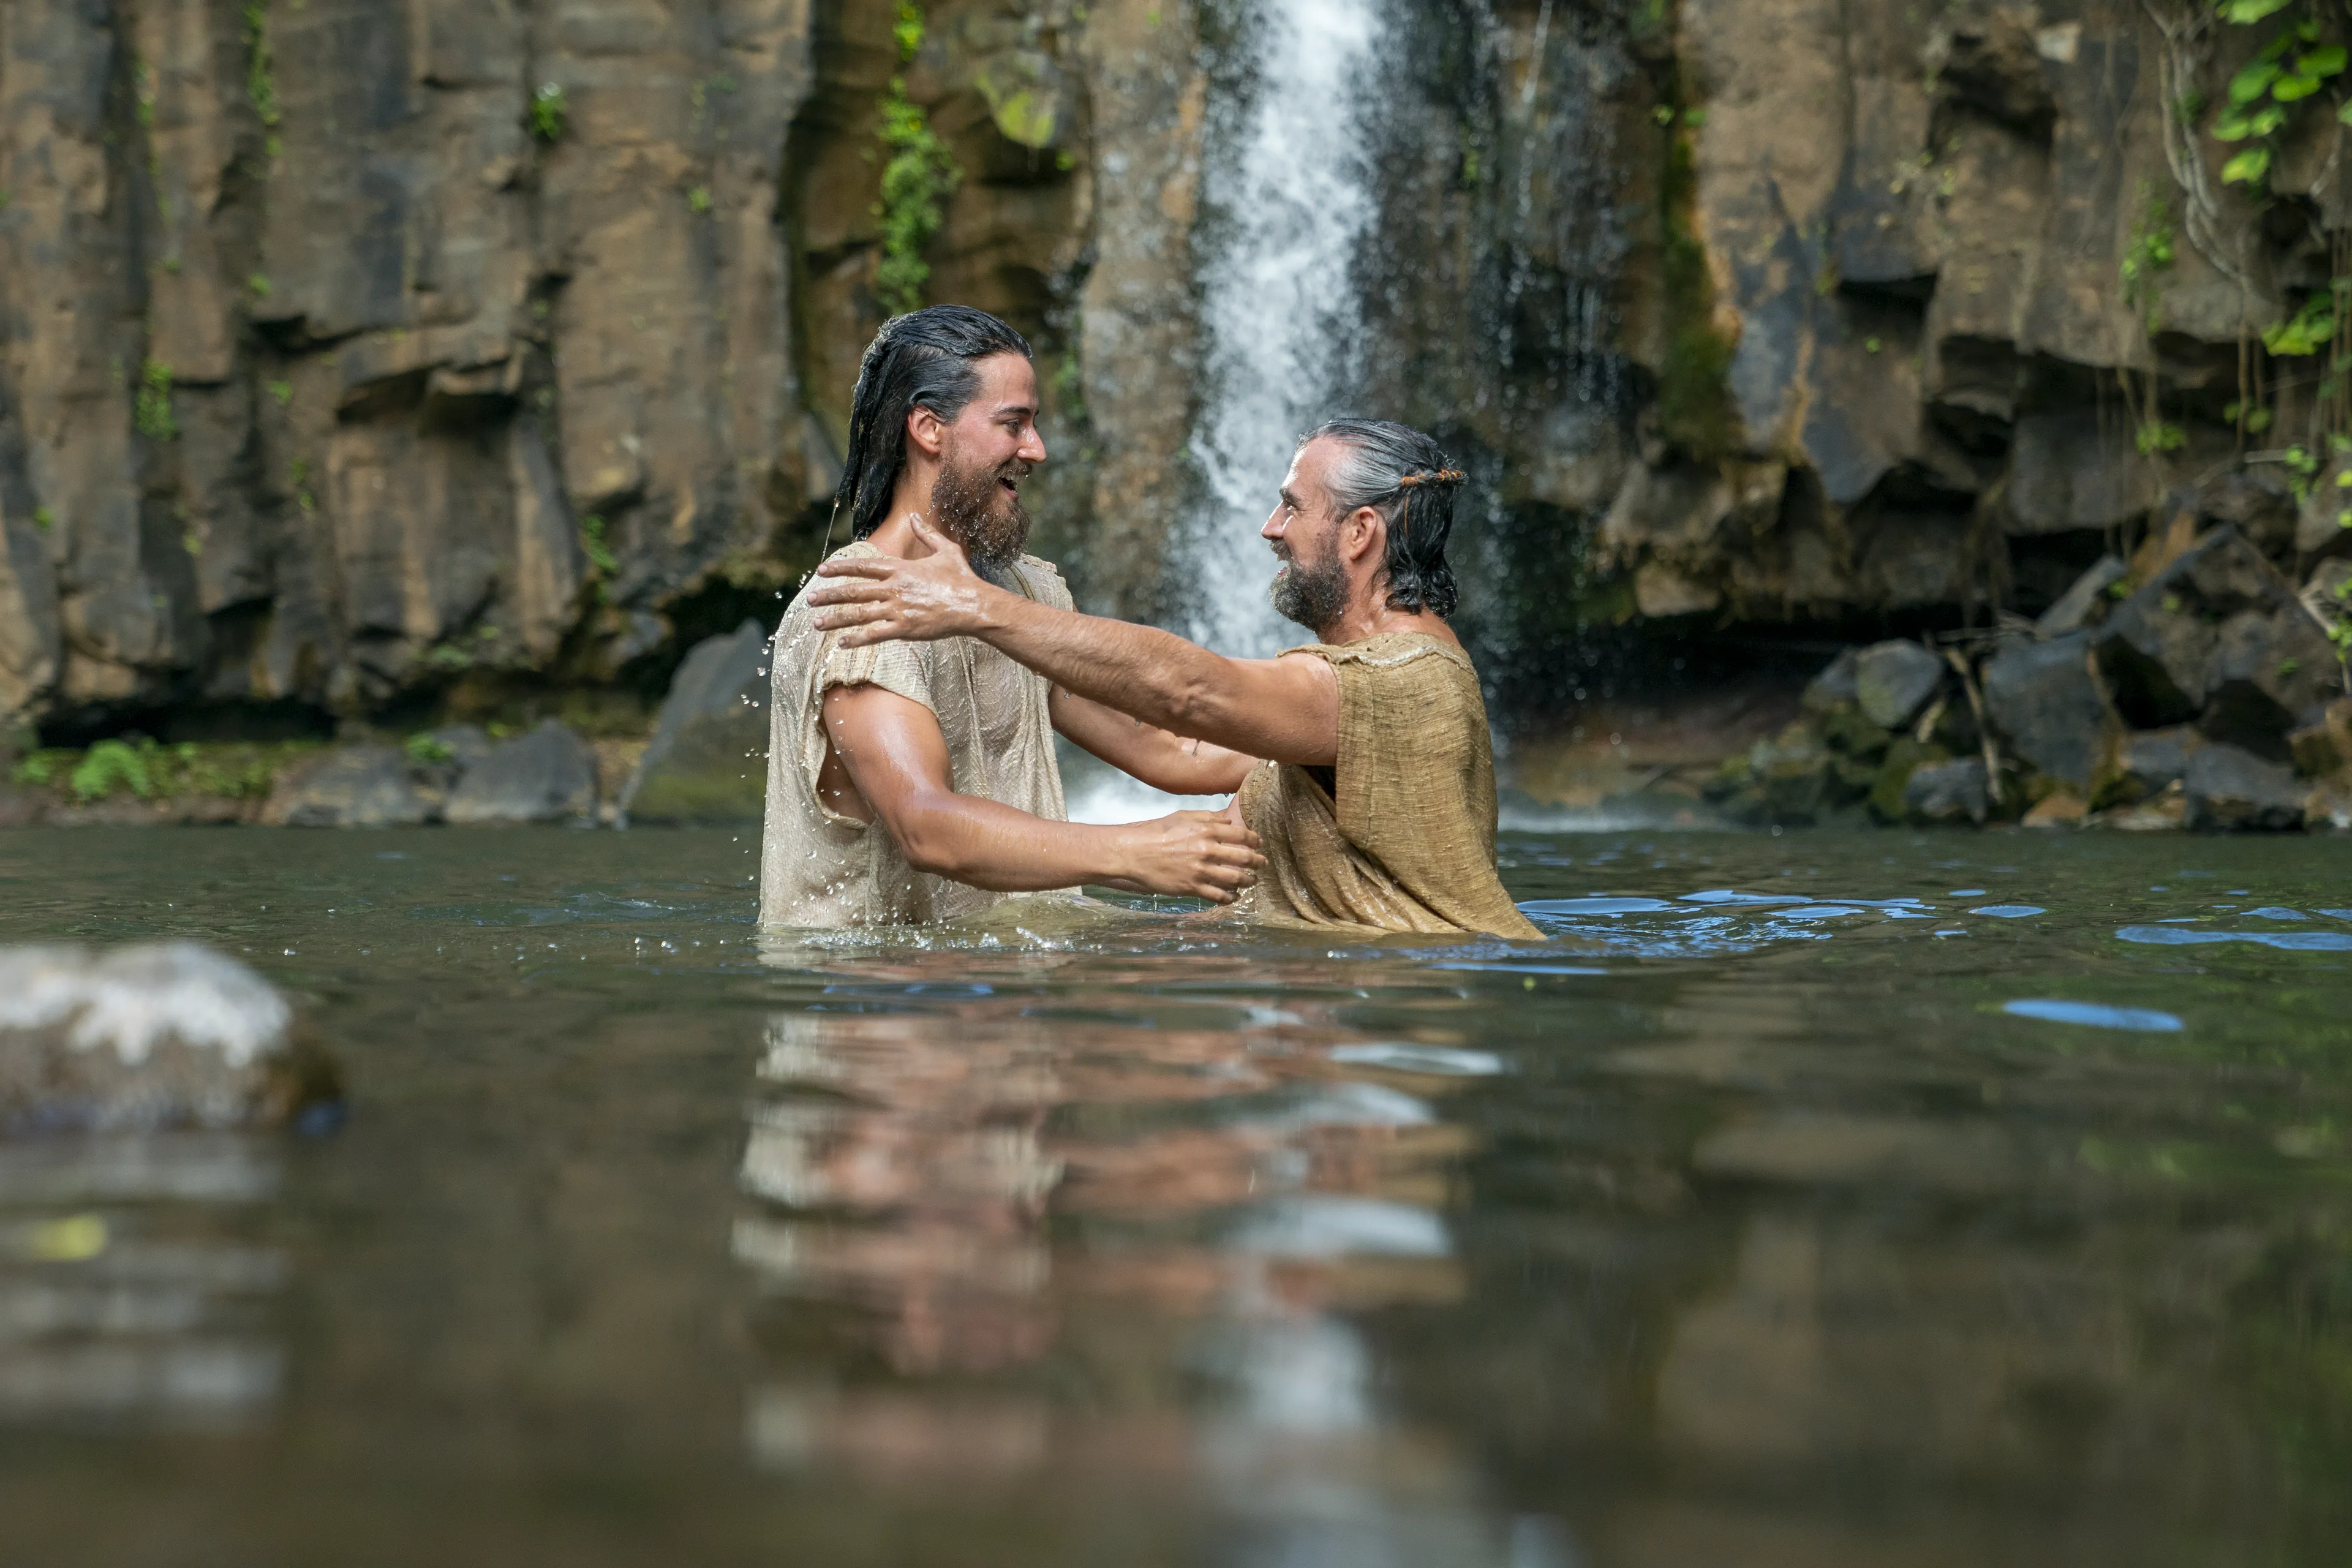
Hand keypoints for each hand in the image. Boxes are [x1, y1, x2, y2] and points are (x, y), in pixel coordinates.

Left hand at [809, 515, 1000, 645]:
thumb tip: (915, 516)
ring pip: (859, 614)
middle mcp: (894, 588)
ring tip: (817, 623)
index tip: (822, 571)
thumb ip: (926, 533)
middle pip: (854, 591)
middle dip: (829, 595)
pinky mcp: (904, 628)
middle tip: (811, 599)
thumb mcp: (946, 550)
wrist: (974, 605)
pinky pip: (874, 634)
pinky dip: (856, 639)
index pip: (863, 566)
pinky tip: (841, 643)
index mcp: (900, 569)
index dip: (840, 568)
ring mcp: (897, 609)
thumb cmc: (962, 578)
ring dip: (836, 619)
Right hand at [1106, 800, 1263, 903]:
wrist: (1133, 853)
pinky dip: (1231, 897)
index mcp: (1205, 830)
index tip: (1259, 843)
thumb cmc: (1155, 832)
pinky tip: (1235, 896)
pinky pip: (1219, 896)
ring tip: (1253, 881)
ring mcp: (1200, 871)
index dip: (1255, 840)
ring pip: (1235, 879)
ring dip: (1249, 881)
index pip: (1241, 835)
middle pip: (1243, 858)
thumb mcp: (1181, 816)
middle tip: (1263, 864)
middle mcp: (1206, 850)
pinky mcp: (1192, 888)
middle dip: (1258, 862)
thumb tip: (1228, 821)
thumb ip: (1207, 817)